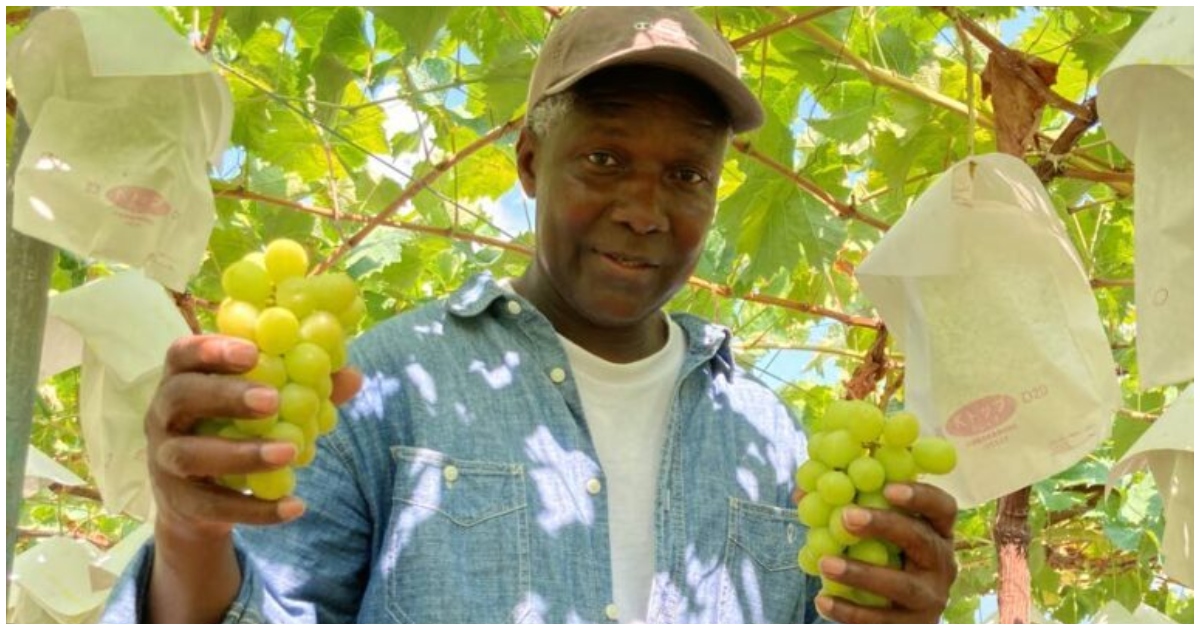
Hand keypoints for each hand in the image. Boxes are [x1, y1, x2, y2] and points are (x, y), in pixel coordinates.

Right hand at [146, 334, 362, 538]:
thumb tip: (352, 376)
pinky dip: (257, 508)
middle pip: (181, 397)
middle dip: (225, 395)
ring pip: (192, 454)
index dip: (210, 349)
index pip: (181, 354)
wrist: (200, 498)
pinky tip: (295, 506)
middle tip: (271, 400)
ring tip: (289, 452)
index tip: (252, 352)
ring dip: (242, 453)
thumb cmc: (237, 429)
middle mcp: (162, 416)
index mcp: (182, 379)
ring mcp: (165, 460)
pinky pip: (215, 506)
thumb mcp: (265, 404)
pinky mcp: (180, 502)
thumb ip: (305, 386)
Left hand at [815, 482, 957, 622]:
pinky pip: (882, 619)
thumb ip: (848, 512)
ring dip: (861, 573)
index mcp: (936, 534)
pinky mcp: (914, 626)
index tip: (888, 488)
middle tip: (847, 517)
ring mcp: (931, 598)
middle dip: (885, 526)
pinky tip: (822, 601)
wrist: (896, 619)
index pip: (942, 508)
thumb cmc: (883, 563)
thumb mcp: (876, 538)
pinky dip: (850, 611)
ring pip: (901, 585)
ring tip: (825, 564)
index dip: (920, 495)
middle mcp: (941, 564)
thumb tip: (800, 493)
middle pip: (920, 540)